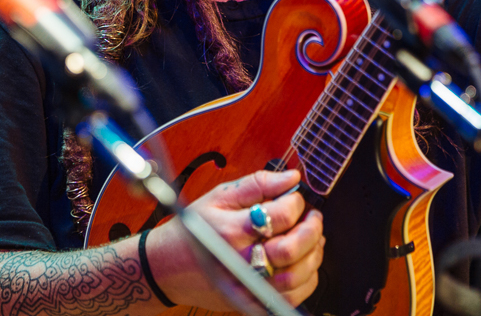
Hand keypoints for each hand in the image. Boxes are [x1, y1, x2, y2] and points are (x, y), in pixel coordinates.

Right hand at [148, 169, 323, 311]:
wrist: (166, 266)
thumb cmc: (191, 229)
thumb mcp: (219, 196)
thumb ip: (258, 184)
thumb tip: (291, 177)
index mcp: (231, 230)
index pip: (281, 215)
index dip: (297, 202)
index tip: (296, 197)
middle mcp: (239, 261)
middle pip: (292, 249)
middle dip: (312, 230)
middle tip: (312, 218)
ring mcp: (246, 286)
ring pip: (296, 277)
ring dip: (313, 255)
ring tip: (312, 239)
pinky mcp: (250, 302)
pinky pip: (290, 298)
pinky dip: (306, 280)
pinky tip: (304, 263)